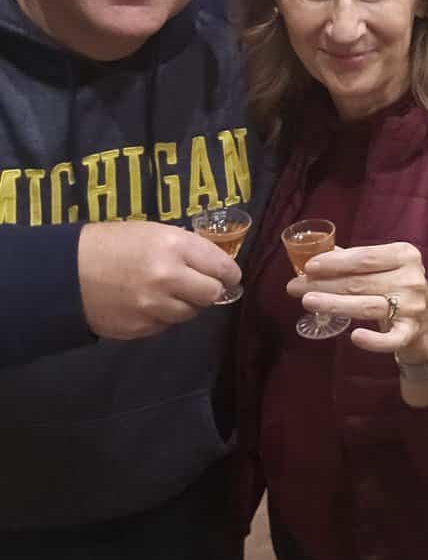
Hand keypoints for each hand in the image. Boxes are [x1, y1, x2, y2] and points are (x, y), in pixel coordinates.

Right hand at [78, 221, 240, 339]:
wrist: (64, 272)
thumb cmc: (111, 244)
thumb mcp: (153, 232)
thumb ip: (187, 248)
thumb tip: (217, 266)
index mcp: (174, 246)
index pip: (223, 267)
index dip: (229, 273)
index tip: (229, 276)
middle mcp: (169, 277)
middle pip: (212, 294)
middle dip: (209, 290)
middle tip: (200, 285)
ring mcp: (155, 306)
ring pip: (191, 313)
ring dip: (185, 304)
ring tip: (166, 292)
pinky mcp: (142, 327)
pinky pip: (166, 325)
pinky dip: (163, 316)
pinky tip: (147, 303)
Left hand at [292, 242, 427, 360]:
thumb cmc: (398, 291)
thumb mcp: (384, 269)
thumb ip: (355, 261)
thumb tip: (316, 254)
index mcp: (405, 255)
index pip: (364, 257)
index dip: (335, 262)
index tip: (309, 267)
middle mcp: (411, 279)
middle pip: (360, 281)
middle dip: (324, 284)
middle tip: (295, 286)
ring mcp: (413, 307)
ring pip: (367, 306)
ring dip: (334, 304)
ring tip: (307, 302)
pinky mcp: (411, 333)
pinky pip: (390, 339)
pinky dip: (373, 341)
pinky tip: (354, 337)